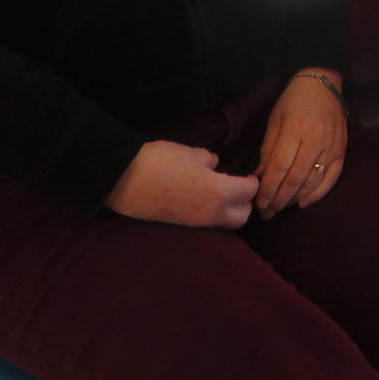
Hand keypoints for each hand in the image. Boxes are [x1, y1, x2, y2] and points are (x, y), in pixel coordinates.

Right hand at [104, 140, 258, 227]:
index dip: (252, 182)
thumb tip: (215, 163)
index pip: (249, 192)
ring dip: (228, 210)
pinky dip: (211, 213)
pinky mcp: (181, 225)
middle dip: (245, 203)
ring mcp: (196, 223)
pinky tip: (201, 197)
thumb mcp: (190, 154)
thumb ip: (208, 160)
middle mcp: (212, 213)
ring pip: (224, 222)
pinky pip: (207, 223)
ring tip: (220, 192)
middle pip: (242, 217)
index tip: (250, 174)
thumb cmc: (162, 161)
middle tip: (239, 187)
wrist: (126, 181)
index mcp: (219, 193)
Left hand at [255, 70, 347, 218]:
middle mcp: (315, 140)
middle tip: (267, 213)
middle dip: (279, 199)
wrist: (323, 84)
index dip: (269, 187)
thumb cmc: (294, 100)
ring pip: (312, 181)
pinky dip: (317, 194)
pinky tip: (303, 203)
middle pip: (295, 178)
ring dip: (294, 199)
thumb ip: (268, 149)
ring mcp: (331, 147)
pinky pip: (331, 178)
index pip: (280, 165)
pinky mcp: (342, 151)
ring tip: (280, 208)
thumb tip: (259, 177)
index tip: (259, 202)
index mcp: (296, 128)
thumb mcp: (275, 119)